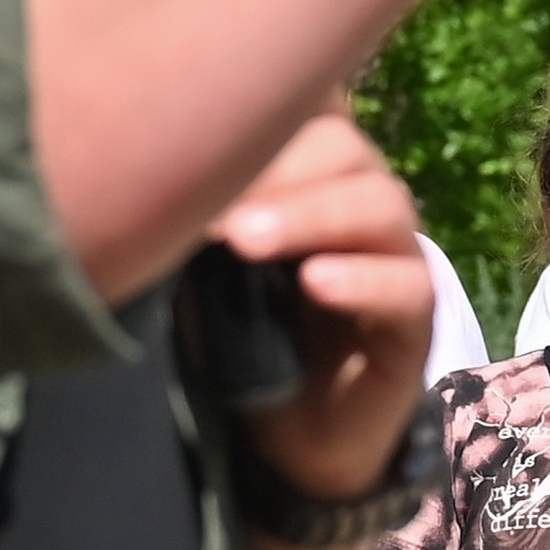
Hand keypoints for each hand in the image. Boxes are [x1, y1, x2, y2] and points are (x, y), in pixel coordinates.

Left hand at [209, 116, 433, 503]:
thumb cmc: (236, 336)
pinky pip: (406, 286)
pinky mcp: (415, 321)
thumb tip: (134, 171)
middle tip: (208, 208)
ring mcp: (395, 257)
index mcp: (309, 174)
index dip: (259, 113)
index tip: (184, 138)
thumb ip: (191, 217)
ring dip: (309, 215)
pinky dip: (361, 280)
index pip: (307, 108)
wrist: (286, 440)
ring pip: (378, 205)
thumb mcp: (201, 268)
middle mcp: (358, 200)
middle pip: (342, 146)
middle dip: (274, 166)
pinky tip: (315, 284)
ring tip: (245, 241)